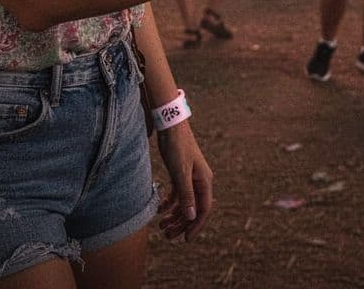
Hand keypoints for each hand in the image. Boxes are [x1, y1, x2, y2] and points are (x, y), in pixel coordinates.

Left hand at [156, 121, 212, 241]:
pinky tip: (159, 209)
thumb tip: (191, 217)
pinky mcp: (180, 173)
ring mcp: (189, 177)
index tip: (185, 239)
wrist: (170, 125)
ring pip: (184, 203)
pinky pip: (177, 194)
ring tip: (161, 227)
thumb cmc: (178, 147)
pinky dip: (169, 203)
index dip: (195, 226)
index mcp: (204, 181)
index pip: (203, 209)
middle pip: (193, 209)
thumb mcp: (181, 172)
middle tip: (167, 236)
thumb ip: (186, 195)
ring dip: (174, 216)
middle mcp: (199, 181)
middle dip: (181, 224)